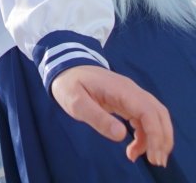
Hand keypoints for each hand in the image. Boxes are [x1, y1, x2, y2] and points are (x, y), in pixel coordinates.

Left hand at [51, 65, 173, 166]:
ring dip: (157, 138)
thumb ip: (97, 118)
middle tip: (156, 161)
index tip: (153, 156)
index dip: (155, 134)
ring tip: (149, 159)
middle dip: (162, 138)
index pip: (147, 110)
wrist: (67, 68)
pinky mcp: (128, 101)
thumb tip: (121, 135)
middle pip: (158, 112)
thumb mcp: (76, 102)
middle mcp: (130, 90)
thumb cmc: (69, 85)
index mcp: (119, 89)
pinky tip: (135, 150)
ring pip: (155, 116)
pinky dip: (146, 136)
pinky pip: (145, 119)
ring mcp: (130, 95)